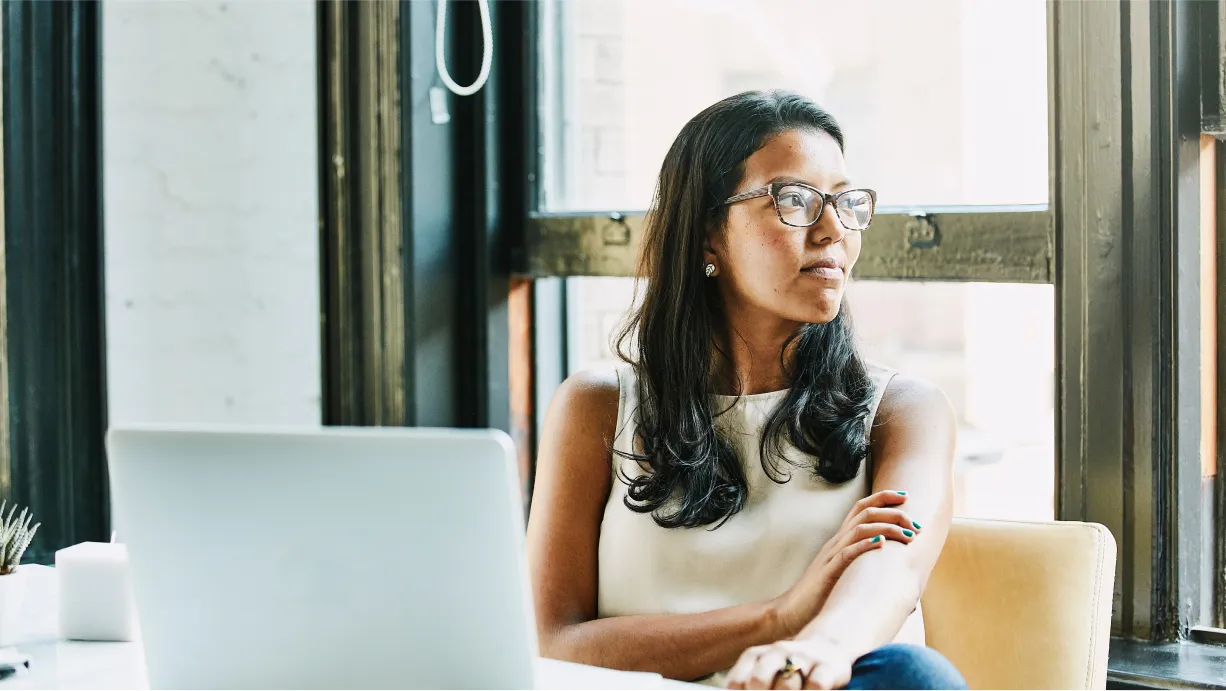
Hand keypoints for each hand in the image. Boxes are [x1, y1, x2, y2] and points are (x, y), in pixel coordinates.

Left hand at [725, 636, 854, 689]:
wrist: (828, 647)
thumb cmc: (789, 668)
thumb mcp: (767, 672)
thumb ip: (751, 685)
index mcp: (756, 656)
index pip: (737, 683)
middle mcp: (777, 653)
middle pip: (759, 681)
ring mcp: (803, 658)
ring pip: (787, 684)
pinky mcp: (827, 668)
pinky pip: (816, 685)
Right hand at [771, 490, 920, 635]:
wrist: (792, 611)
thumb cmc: (821, 595)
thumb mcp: (845, 574)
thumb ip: (864, 566)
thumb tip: (897, 573)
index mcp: (840, 539)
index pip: (861, 508)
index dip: (883, 498)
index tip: (906, 496)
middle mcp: (836, 541)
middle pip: (864, 513)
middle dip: (893, 512)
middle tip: (915, 524)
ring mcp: (831, 555)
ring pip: (860, 529)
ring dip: (887, 528)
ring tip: (908, 535)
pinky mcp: (828, 571)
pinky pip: (847, 552)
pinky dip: (865, 545)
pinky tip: (881, 543)